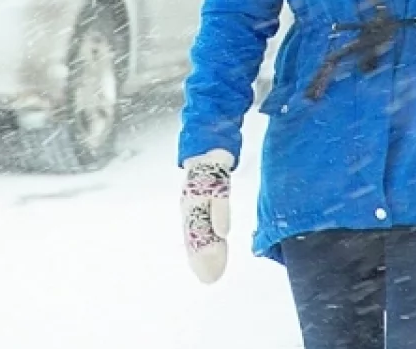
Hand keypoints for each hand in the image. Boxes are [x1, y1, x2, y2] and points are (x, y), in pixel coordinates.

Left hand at [181, 149, 232, 283]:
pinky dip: (218, 214)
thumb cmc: (209, 169)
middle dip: (200, 255)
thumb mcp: (212, 193)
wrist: (208, 135)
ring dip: (206, 240)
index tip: (208, 279)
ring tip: (212, 262)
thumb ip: (215, 215)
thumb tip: (222, 237)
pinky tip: (223, 231)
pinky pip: (216, 196)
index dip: (198, 257)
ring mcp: (200, 186)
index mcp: (192, 206)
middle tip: (209, 279)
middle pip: (194, 229)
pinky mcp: (212, 174)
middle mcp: (191, 199)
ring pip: (200, 215)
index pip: (193, 235)